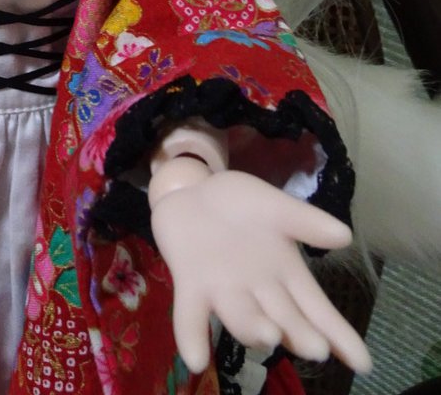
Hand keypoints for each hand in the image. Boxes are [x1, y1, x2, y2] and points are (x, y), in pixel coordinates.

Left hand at [149, 166, 371, 374]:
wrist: (194, 190)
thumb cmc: (241, 205)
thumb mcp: (276, 206)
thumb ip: (306, 221)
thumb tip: (345, 235)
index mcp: (286, 276)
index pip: (319, 311)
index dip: (340, 336)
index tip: (363, 363)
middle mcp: (259, 293)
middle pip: (284, 320)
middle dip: (299, 334)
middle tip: (314, 347)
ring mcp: (224, 291)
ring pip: (242, 318)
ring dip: (254, 329)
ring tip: (268, 334)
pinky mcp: (190, 285)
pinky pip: (191, 315)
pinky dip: (192, 336)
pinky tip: (196, 359)